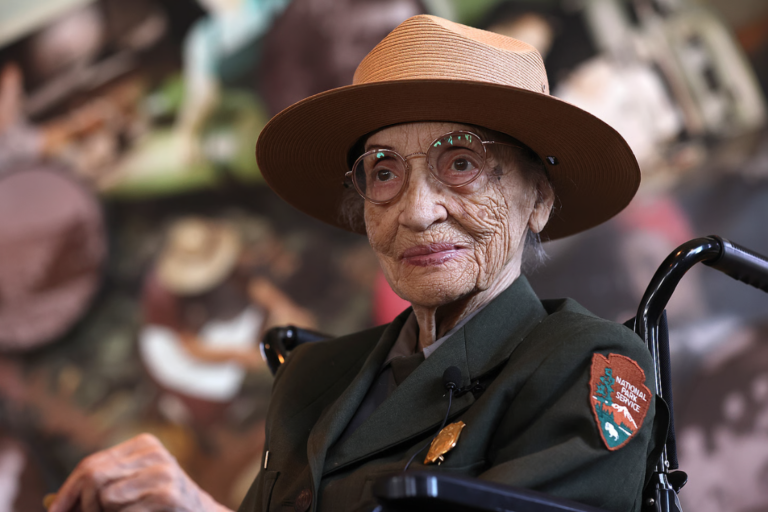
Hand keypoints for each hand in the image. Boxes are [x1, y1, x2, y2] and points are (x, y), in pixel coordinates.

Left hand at [49, 433, 231, 511]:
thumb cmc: (158, 503)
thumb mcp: (130, 487)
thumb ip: (97, 489)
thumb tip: (51, 503)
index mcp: (143, 445)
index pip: (91, 464)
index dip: (67, 492)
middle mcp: (154, 453)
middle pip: (94, 477)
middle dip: (83, 506)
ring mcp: (163, 472)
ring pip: (107, 497)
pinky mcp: (167, 495)